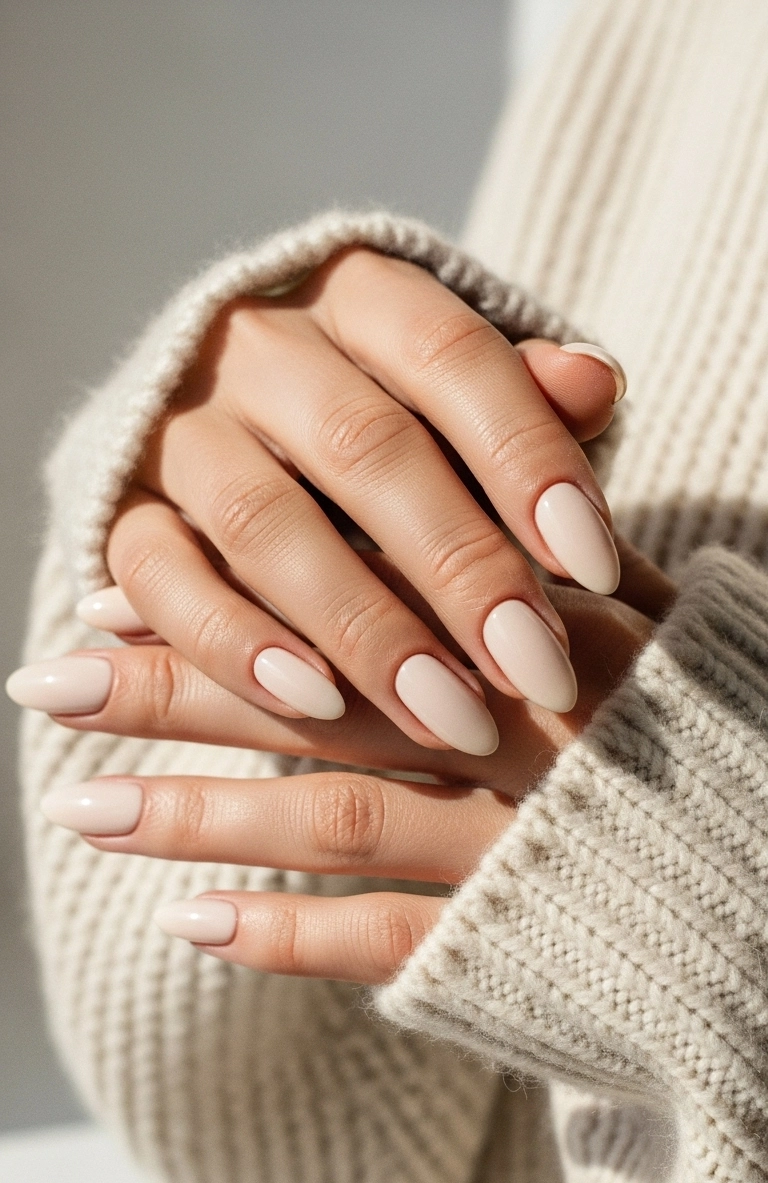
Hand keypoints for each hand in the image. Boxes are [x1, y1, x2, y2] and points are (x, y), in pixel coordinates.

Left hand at [17, 543, 673, 984]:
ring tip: (75, 805)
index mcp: (540, 633)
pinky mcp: (518, 936)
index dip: (228, 589)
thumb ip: (579, 527)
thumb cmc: (724, 722)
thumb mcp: (661, 609)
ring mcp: (515, 839)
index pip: (352, 594)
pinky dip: (288, 936)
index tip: (114, 582)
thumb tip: (538, 402)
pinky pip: (390, 941)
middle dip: (172, 690)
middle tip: (47, 685)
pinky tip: (189, 923)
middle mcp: (517, 729)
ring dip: (194, 814)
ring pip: (332, 817)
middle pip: (314, 697)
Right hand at [76, 249, 624, 755]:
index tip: (596, 565)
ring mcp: (178, 429)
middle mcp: (260, 346)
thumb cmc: (395, 427)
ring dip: (363, 627)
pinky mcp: (118, 512)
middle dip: (460, 567)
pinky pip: (161, 578)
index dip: (528, 458)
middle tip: (537, 671)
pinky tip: (316, 706)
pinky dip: (235, 645)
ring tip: (450, 716)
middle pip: (366, 448)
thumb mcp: (465, 399)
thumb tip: (593, 384)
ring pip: (264, 522)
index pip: (453, 357)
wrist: (240, 433)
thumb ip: (527, 398)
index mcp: (362, 296)